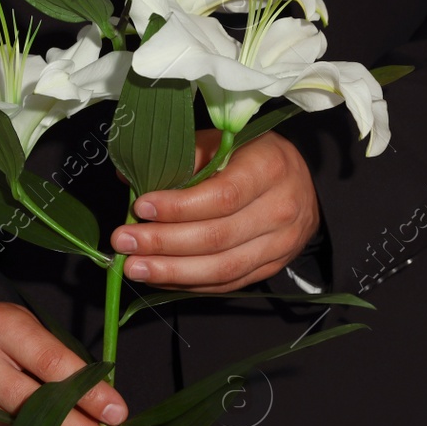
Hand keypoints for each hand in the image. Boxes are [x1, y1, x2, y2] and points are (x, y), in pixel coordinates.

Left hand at [109, 130, 318, 292]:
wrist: (302, 185)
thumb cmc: (253, 156)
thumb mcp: (223, 142)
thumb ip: (181, 159)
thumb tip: (130, 180)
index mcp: (269, 168)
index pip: (222, 196)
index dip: (178, 207)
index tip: (141, 208)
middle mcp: (279, 210)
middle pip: (217, 237)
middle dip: (164, 243)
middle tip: (124, 241)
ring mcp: (279, 245)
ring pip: (221, 268)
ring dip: (172, 272)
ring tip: (135, 268)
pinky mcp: (271, 268)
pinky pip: (226, 283)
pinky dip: (189, 284)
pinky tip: (160, 277)